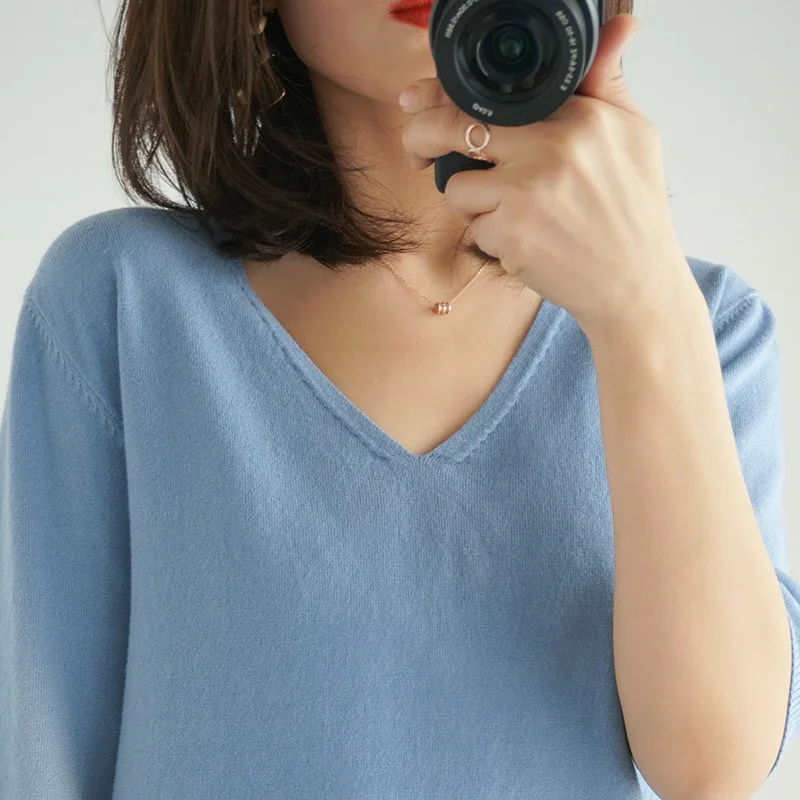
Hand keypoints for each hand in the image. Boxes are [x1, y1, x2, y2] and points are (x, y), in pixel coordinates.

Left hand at [399, 14, 700, 334]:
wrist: (634, 283)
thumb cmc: (633, 211)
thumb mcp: (634, 135)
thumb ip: (607, 81)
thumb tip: (620, 26)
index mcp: (577, 115)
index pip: (489, 92)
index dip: (440, 95)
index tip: (418, 99)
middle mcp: (549, 146)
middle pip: (452, 127)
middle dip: (420, 138)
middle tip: (416, 150)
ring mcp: (526, 190)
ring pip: (456, 185)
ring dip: (473, 201)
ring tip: (515, 212)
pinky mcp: (510, 233)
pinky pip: (473, 226)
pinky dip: (491, 236)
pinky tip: (526, 241)